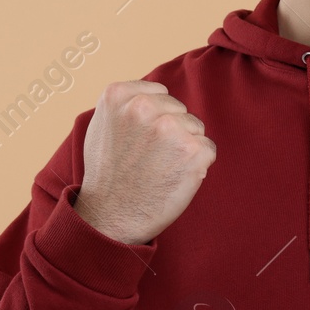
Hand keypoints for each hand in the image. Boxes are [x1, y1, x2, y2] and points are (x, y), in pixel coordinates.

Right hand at [74, 81, 216, 244]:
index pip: (159, 93)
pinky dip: (197, 164)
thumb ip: (126, 103)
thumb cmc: (108, 174)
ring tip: (160, 168)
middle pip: (179, 110)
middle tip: (149, 159)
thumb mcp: (102, 125)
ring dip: (185, 147)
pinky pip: (207, 148)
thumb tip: (155, 93)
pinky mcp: (193, 150)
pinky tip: (174, 178)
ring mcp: (170, 128)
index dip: (155, 118)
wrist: (112, 217)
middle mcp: (144, 106)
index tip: (140, 140)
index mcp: (118, 95)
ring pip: (195, 128)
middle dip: (171, 132)